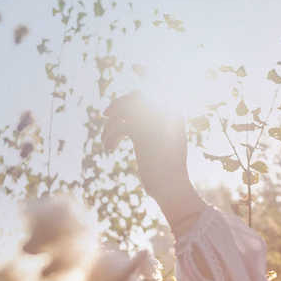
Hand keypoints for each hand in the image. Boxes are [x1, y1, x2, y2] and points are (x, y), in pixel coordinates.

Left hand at [103, 91, 200, 220]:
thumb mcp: (167, 144)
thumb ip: (158, 128)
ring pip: (124, 109)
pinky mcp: (142, 134)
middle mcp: (165, 114)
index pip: (149, 95)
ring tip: (106, 138)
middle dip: (118, 104)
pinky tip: (109, 149)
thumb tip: (140, 118)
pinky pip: (119, 127)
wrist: (171, 185)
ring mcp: (154, 122)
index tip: (119, 112)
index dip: (131, 100)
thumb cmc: (169, 169)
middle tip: (106, 115)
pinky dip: (109, 137)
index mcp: (174, 114)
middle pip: (136, 96)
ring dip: (111, 123)